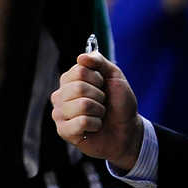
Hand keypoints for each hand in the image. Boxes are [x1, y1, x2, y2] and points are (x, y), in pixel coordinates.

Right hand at [50, 52, 144, 170]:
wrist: (127, 130)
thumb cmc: (119, 103)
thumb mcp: (114, 76)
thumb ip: (99, 61)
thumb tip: (81, 57)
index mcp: (69, 80)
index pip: (79, 71)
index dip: (97, 80)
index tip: (103, 87)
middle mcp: (60, 95)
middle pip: (79, 88)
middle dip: (99, 97)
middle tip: (102, 103)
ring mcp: (59, 113)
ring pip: (82, 105)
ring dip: (99, 112)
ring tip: (99, 116)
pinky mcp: (63, 131)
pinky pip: (82, 122)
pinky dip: (96, 125)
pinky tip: (94, 127)